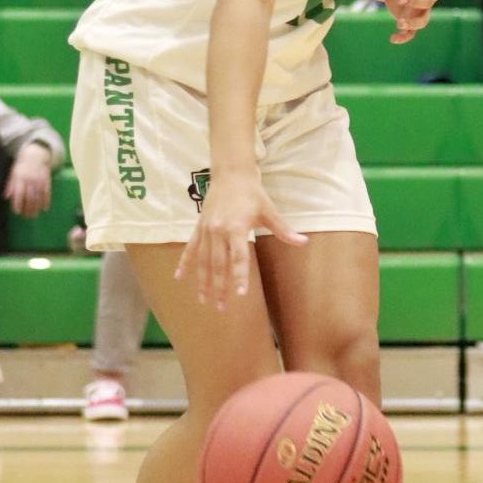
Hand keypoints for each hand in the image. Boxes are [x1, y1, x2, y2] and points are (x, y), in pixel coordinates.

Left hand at [5, 143, 52, 216]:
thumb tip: (6, 197)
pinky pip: (47, 193)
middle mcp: (30, 180)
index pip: (19, 193)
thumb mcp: (13, 173)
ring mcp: (39, 180)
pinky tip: (45, 208)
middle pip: (29, 197)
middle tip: (27, 217)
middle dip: (28, 209)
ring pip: (38, 196)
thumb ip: (10, 185)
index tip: (17, 212)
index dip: (18, 203)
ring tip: (34, 215)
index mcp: (20, 178)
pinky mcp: (47, 181)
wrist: (36, 154)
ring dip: (37, 207)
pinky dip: (46, 201)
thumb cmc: (22, 166)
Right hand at [175, 169, 305, 310]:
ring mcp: (206, 230)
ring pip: (203, 261)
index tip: (241, 295)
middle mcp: (218, 232)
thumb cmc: (252, 193)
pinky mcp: (198, 227)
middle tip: (221, 308)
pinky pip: (190, 249)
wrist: (230, 174)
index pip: (238, 258)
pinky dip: (184, 263)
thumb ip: (283, 230)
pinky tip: (179, 278)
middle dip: (219, 288)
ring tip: (203, 300)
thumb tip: (303, 242)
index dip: (240, 277)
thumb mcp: (269, 211)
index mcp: (235, 228)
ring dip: (203, 282)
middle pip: (218, 265)